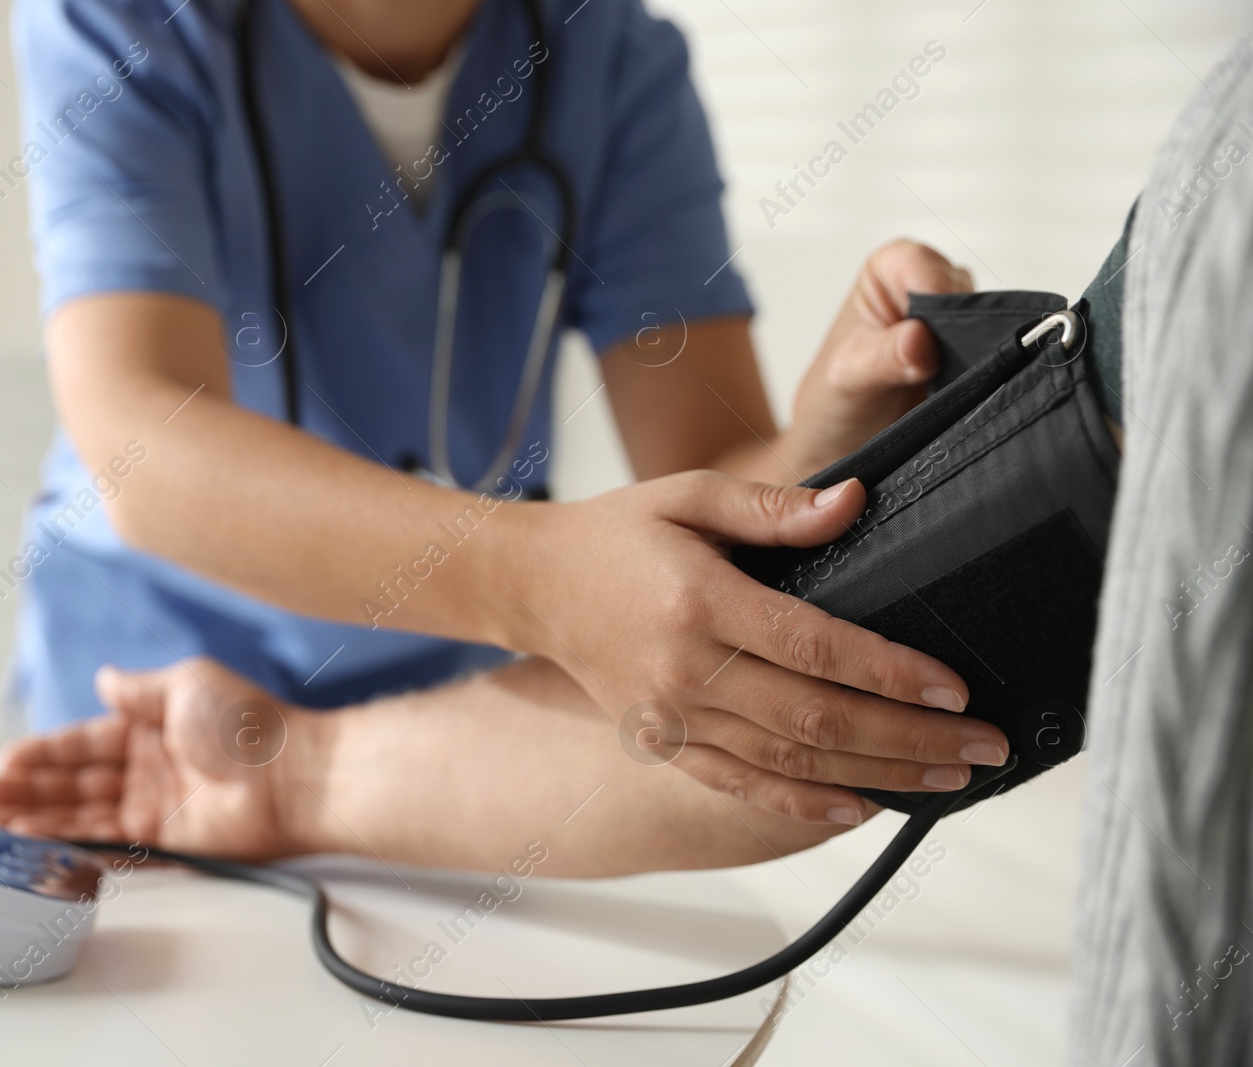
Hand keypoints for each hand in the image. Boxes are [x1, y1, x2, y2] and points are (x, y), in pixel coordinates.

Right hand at [0, 659, 310, 860]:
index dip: (45, 752)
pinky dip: (69, 842)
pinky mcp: (164, 842)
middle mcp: (149, 769)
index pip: (85, 742)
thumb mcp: (187, 683)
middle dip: (27, 788)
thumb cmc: (249, 723)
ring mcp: (154, 807)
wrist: (292, 775)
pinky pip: (107, 843)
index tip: (6, 759)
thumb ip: (139, 689)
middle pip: (75, 782)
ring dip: (36, 816)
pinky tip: (36, 842)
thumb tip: (106, 677)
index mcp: (152, 727)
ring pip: (82, 814)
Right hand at [503, 470, 1007, 824]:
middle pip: (815, 719)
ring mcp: (671, 717)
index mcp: (698, 601)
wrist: (535, 584)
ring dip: (876, 775)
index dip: (890, 674)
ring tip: (948, 779)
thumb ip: (774, 507)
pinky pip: (740, 785)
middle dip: (909, 738)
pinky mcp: (663, 742)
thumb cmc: (617, 533)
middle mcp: (685, 670)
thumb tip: (856, 503)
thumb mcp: (690, 494)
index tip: (954, 689)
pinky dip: (801, 804)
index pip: (814, 648)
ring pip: (788, 763)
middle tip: (984, 747)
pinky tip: (859, 808)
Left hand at [783, 240, 972, 471]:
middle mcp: (925, 287)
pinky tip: (969, 393)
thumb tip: (919, 341)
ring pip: (986, 323)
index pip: (922, 263)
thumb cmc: (834, 402)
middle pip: (963, 291)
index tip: (931, 333)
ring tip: (950, 386)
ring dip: (976, 353)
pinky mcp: (973, 353)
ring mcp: (953, 321)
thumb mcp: (848, 378)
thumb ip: (882, 357)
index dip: (933, 292)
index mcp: (888, 272)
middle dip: (960, 328)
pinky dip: (986, 372)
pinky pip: (996, 353)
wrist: (845, 448)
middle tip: (947, 367)